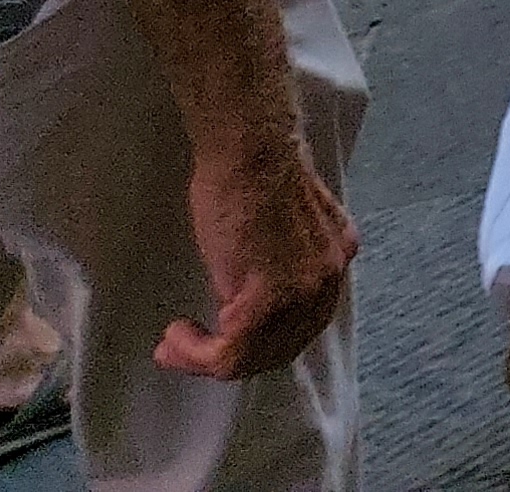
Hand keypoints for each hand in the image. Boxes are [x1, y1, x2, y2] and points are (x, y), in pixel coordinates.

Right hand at [160, 126, 352, 381]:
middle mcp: (328, 279)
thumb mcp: (280, 224)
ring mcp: (303, 292)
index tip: (214, 336)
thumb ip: (282, 259)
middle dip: (230, 356)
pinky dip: (198, 355)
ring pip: (255, 356)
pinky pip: (232, 352)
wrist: (250, 150)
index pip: (301, 320)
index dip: (256, 337)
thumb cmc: (249, 175)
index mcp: (334, 256)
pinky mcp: (271, 300)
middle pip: (281, 346)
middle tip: (185, 352)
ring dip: (207, 359)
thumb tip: (252, 286)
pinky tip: (177, 335)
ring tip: (174, 345)